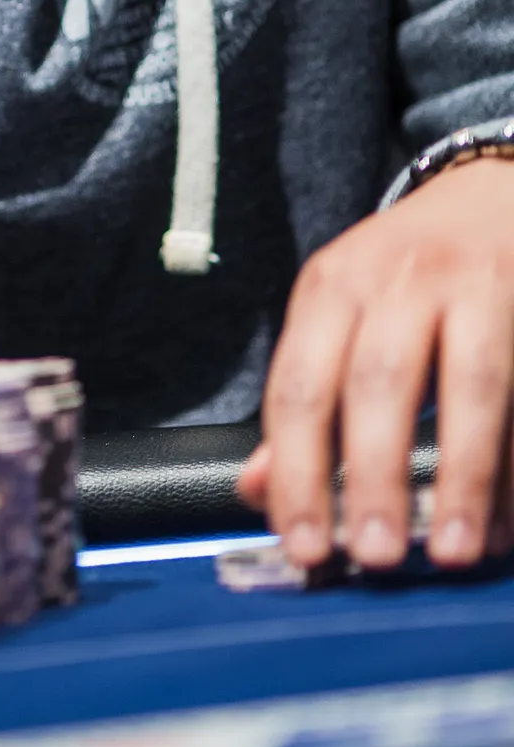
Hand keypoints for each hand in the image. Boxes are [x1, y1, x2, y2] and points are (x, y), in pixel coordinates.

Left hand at [238, 160, 513, 569]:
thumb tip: (258, 491)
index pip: (299, 385)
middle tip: (375, 555)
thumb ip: (303, 400)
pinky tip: (508, 520)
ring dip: (463, 476)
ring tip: (454, 550)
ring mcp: (477, 284)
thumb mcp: (339, 313)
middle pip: (379, 382)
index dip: (297, 471)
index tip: (304, 545)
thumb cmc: (407, 272)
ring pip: (470, 384)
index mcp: (333, 286)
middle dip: (374, 475)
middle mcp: (400, 278)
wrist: (494, 191)